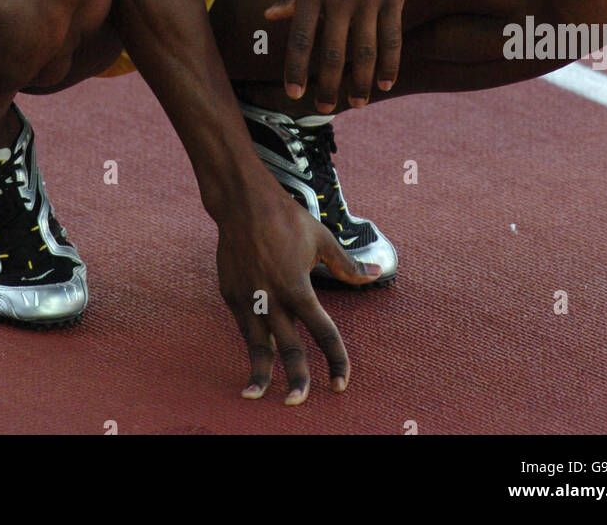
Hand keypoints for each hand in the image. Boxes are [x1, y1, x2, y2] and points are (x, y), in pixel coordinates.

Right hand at [216, 181, 380, 403]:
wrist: (242, 203)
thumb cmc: (287, 218)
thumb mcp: (322, 239)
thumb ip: (346, 265)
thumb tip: (376, 275)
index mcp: (299, 287)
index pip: (323, 332)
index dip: (336, 359)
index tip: (341, 383)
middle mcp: (272, 297)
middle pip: (288, 347)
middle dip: (295, 378)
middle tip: (298, 402)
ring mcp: (248, 297)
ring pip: (256, 343)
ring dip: (260, 371)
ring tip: (257, 395)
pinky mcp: (230, 293)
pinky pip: (244, 324)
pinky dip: (250, 341)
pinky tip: (253, 359)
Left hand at [264, 0, 409, 110]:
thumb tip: (271, 17)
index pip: (301, 39)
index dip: (297, 70)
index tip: (293, 94)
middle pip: (332, 53)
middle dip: (326, 85)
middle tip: (321, 107)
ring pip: (364, 52)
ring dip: (359, 83)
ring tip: (356, 103)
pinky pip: (391, 37)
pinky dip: (389, 64)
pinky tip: (384, 82)